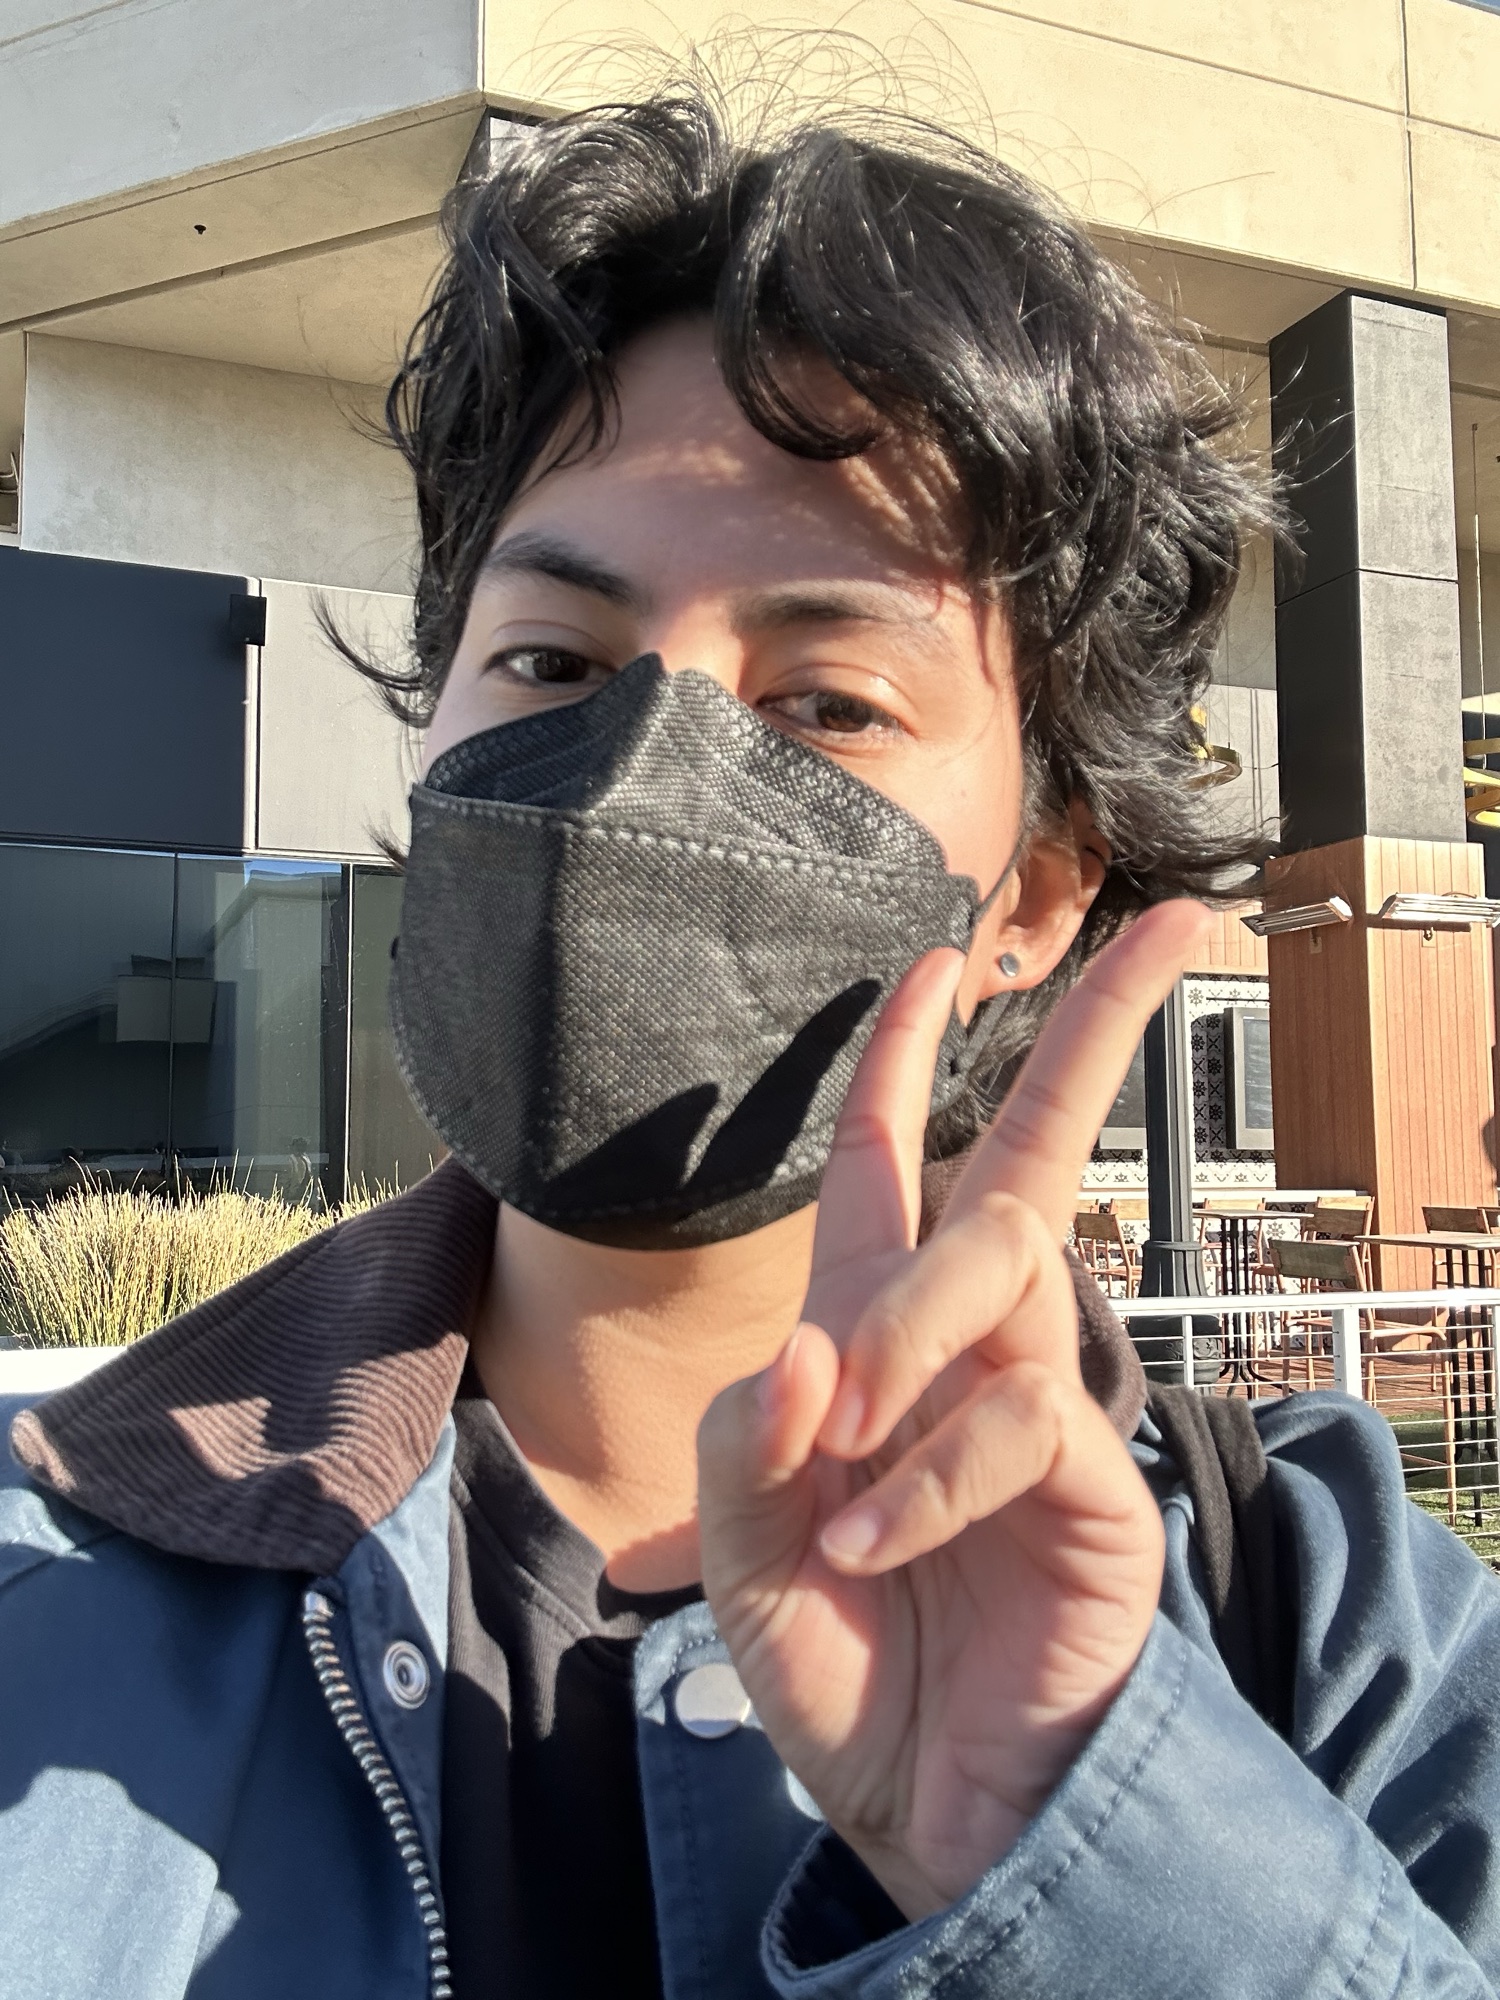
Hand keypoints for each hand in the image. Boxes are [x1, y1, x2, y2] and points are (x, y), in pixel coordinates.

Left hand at [697, 901, 1210, 1920]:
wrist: (922, 1807)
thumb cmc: (833, 1661)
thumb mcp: (741, 1555)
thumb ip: (745, 1449)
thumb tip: (805, 1348)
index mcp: (870, 1339)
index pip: (888, 1168)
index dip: (903, 1063)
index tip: (939, 959)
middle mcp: (962, 1345)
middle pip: (1029, 1154)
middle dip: (1093, 1033)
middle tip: (1179, 922)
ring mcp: (1033, 1400)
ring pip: (1002, 1267)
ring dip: (907, 1338)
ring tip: (840, 1487)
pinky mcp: (1085, 1477)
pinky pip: (1009, 1418)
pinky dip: (926, 1475)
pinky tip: (872, 1543)